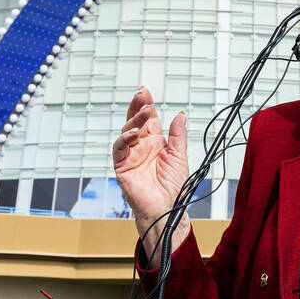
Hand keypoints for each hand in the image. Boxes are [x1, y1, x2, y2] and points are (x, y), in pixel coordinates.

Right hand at [112, 87, 190, 264]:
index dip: (147, 105)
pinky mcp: (122, 166)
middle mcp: (141, 146)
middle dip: (137, 106)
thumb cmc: (173, 187)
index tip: (146, 91)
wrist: (167, 208)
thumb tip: (180, 115)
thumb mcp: (180, 157)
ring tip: (145, 111)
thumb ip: (178, 136)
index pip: (149, 120)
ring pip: (127, 131)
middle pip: (136, 121)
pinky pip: (119, 149)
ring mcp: (131, 155)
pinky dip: (125, 139)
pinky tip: (134, 133)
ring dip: (134, 120)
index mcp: (155, 142)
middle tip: (141, 93)